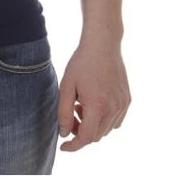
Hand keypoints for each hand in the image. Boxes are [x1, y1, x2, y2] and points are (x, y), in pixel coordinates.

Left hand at [57, 34, 130, 150]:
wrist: (103, 43)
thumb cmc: (82, 63)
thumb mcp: (67, 86)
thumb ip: (64, 112)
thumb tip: (64, 134)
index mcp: (97, 106)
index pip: (86, 138)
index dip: (74, 146)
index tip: (64, 147)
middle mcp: (113, 108)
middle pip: (96, 136)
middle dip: (81, 133)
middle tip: (71, 116)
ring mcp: (123, 105)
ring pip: (106, 130)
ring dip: (92, 126)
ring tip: (82, 105)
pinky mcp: (127, 100)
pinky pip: (115, 121)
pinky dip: (104, 120)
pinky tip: (95, 104)